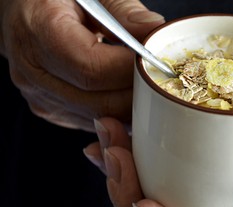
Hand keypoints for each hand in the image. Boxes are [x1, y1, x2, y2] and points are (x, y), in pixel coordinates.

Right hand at [0, 0, 163, 130]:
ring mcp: (40, 96)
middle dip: (138, 95)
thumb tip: (156, 31)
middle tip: (160, 81)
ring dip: (130, 108)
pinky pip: (91, 121)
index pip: (94, 70)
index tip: (157, 64)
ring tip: (147, 89)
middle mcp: (33, 72)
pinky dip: (115, 113)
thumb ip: (125, 11)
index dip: (132, 72)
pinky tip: (125, 95)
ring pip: (99, 118)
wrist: (23, 8)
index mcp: (39, 32)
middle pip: (100, 102)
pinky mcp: (49, 109)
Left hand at [84, 72, 232, 206]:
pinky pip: (160, 178)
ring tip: (107, 139)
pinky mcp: (201, 175)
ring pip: (154, 205)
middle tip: (114, 153)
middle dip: (130, 199)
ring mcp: (210, 202)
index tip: (146, 203)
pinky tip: (110, 143)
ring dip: (123, 176)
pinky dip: (132, 162)